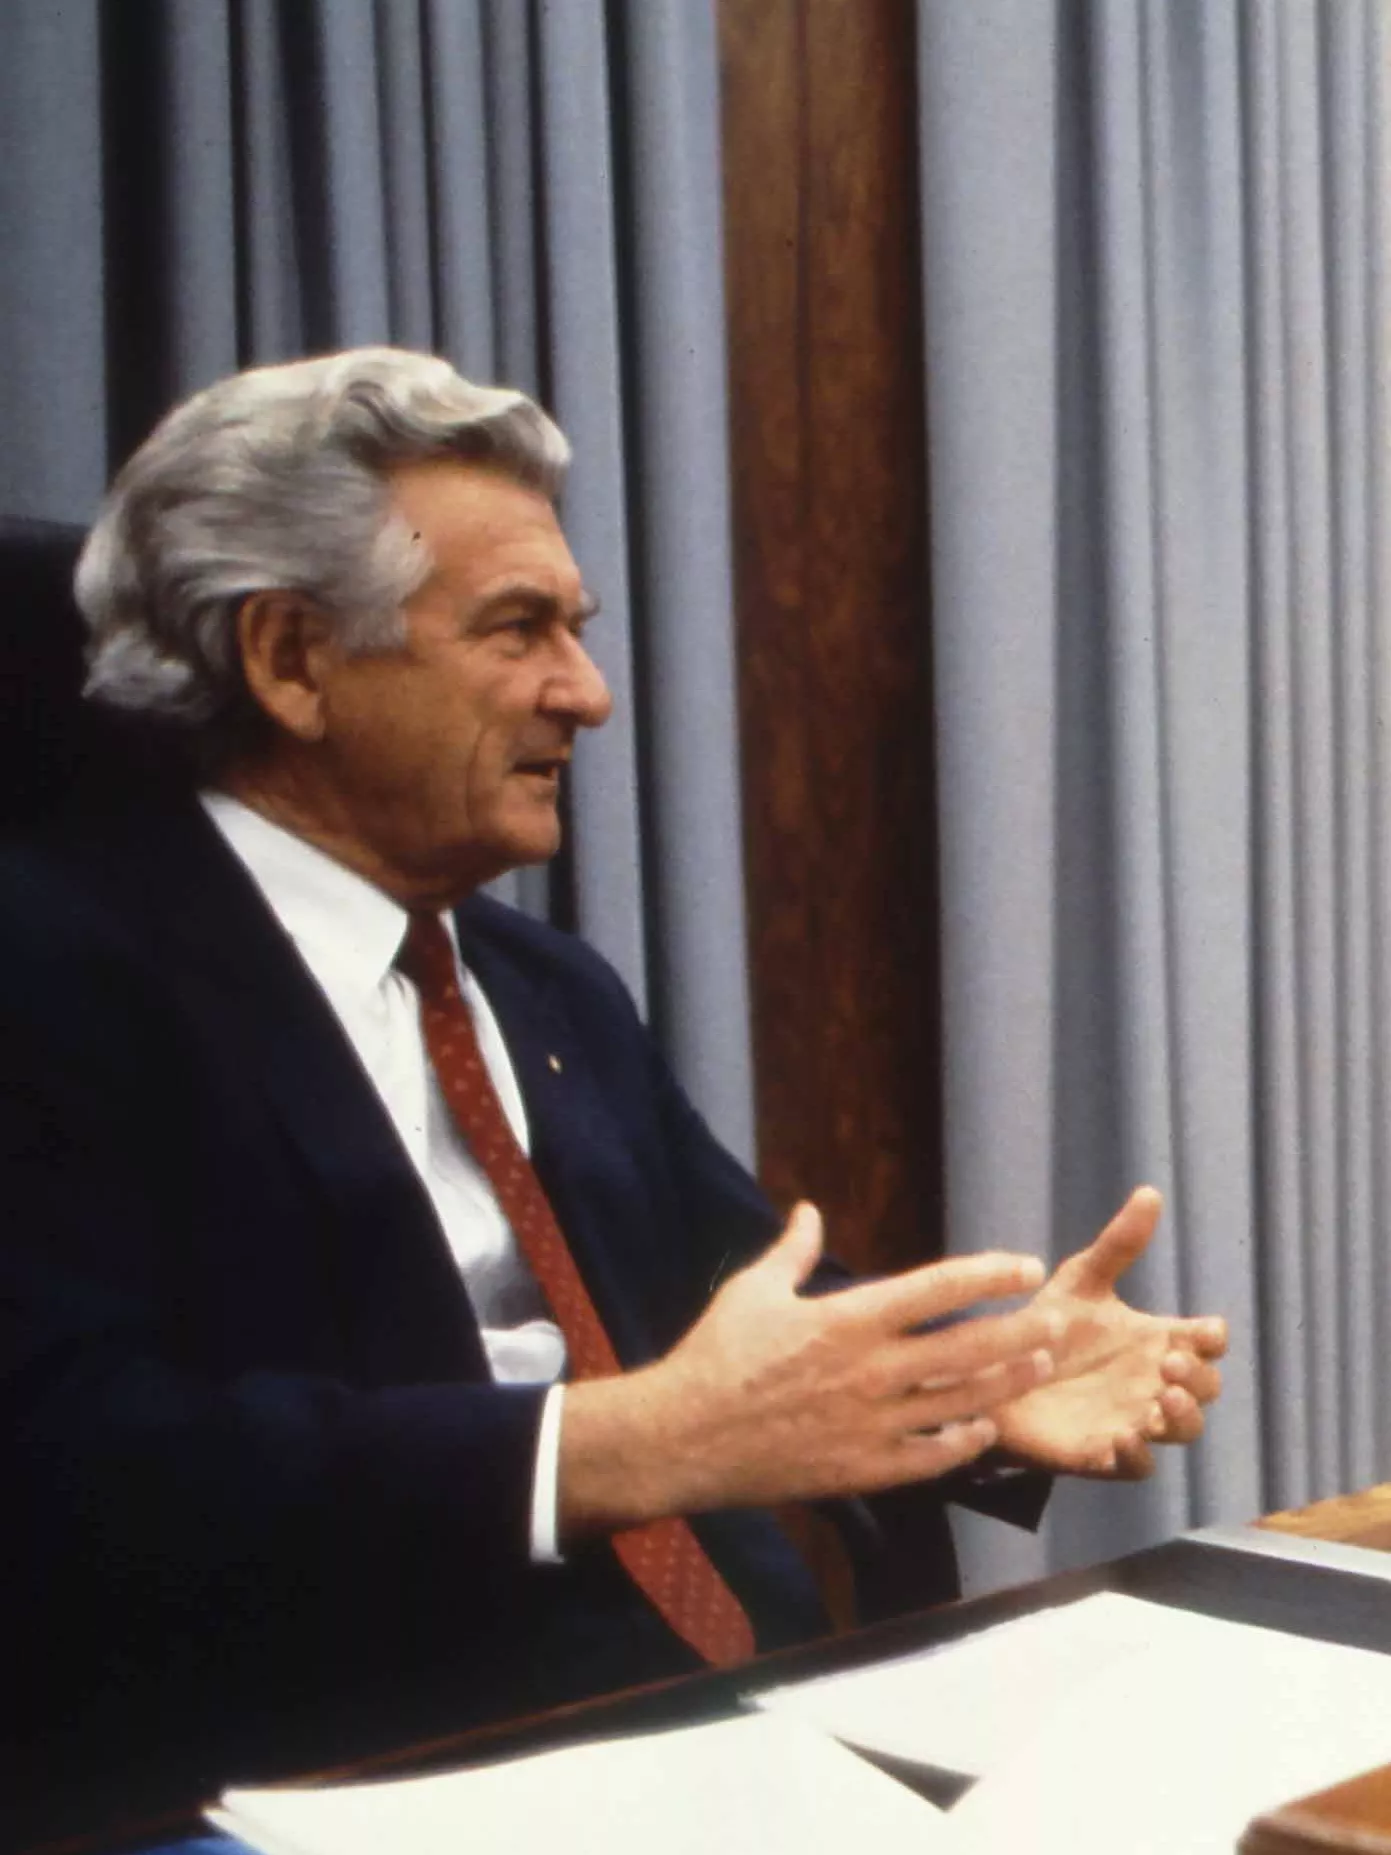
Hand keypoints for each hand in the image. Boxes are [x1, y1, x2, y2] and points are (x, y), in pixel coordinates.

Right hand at [558, 1203, 1059, 1537]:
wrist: (684, 1438)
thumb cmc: (716, 1355)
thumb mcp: (753, 1291)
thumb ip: (792, 1250)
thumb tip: (808, 1209)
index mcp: (848, 1319)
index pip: (938, 1288)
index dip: (989, 1274)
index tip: (1026, 1267)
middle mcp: (871, 1370)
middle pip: (968, 1348)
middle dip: (1019, 1334)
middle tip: (1056, 1323)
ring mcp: (872, 1424)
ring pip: (961, 1402)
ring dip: (1006, 1384)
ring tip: (1038, 1368)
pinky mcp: (863, 1469)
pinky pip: (930, 1457)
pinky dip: (964, 1442)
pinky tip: (985, 1428)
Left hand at [990, 1186, 1226, 1477]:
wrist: (993, 1373)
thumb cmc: (1048, 1327)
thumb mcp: (1082, 1280)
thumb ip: (1119, 1244)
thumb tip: (1150, 1191)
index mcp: (1156, 1341)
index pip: (1207, 1344)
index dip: (1213, 1339)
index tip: (1202, 1331)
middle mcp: (1153, 1383)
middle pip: (1205, 1388)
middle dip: (1198, 1377)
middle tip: (1167, 1363)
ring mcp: (1134, 1419)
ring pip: (1183, 1430)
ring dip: (1182, 1417)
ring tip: (1160, 1400)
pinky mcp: (1103, 1452)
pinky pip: (1138, 1466)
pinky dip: (1138, 1455)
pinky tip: (1122, 1436)